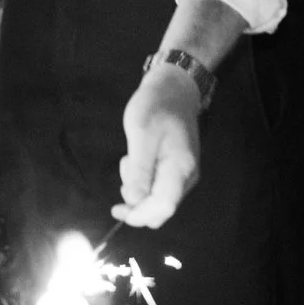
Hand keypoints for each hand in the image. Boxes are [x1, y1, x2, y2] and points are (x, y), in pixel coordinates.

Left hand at [111, 65, 204, 229]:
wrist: (174, 89)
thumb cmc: (156, 107)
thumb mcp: (141, 134)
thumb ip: (138, 170)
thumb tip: (133, 200)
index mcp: (180, 169)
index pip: (163, 208)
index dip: (139, 215)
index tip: (117, 210)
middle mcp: (187, 177)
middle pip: (161, 208)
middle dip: (137, 201)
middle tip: (124, 170)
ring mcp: (183, 174)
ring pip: (157, 198)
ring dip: (138, 187)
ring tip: (130, 157)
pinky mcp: (177, 169)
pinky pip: (158, 186)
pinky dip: (143, 179)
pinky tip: (137, 158)